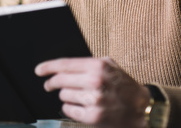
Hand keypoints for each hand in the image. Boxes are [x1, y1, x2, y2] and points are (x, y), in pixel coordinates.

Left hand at [35, 57, 150, 126]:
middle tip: (48, 85)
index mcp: (98, 66)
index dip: (49, 66)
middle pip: (61, 80)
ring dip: (66, 96)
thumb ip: (89, 63)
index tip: (39, 70)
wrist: (141, 109)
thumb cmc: (124, 86)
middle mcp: (95, 81)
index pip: (65, 64)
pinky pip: (69, 109)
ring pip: (63, 96)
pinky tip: (79, 105)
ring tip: (77, 96)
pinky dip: (70, 107)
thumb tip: (63, 66)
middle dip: (52, 83)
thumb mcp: (110, 65)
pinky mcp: (92, 116)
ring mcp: (93, 100)